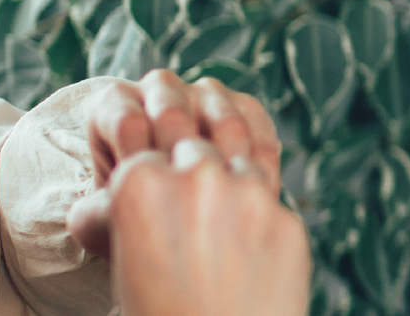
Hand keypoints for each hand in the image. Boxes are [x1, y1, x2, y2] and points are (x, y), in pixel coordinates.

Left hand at [60, 70, 282, 254]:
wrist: (173, 222)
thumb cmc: (128, 216)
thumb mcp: (103, 221)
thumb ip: (101, 211)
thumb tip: (114, 204)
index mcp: (115, 104)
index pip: (127, 121)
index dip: (139, 162)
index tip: (143, 199)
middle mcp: (159, 88)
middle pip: (172, 112)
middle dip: (180, 162)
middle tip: (185, 203)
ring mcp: (205, 93)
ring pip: (222, 119)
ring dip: (225, 167)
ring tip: (222, 205)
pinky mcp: (244, 106)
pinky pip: (257, 127)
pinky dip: (258, 163)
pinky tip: (252, 194)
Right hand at [103, 138, 310, 315]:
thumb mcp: (122, 262)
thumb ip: (130, 215)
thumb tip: (130, 190)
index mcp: (138, 187)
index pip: (147, 151)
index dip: (154, 177)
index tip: (159, 201)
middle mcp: (195, 178)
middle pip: (195, 146)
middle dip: (193, 171)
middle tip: (192, 212)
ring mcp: (248, 197)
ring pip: (241, 164)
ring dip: (232, 187)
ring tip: (222, 233)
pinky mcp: (287, 222)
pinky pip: (274, 204)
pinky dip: (263, 222)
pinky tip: (251, 257)